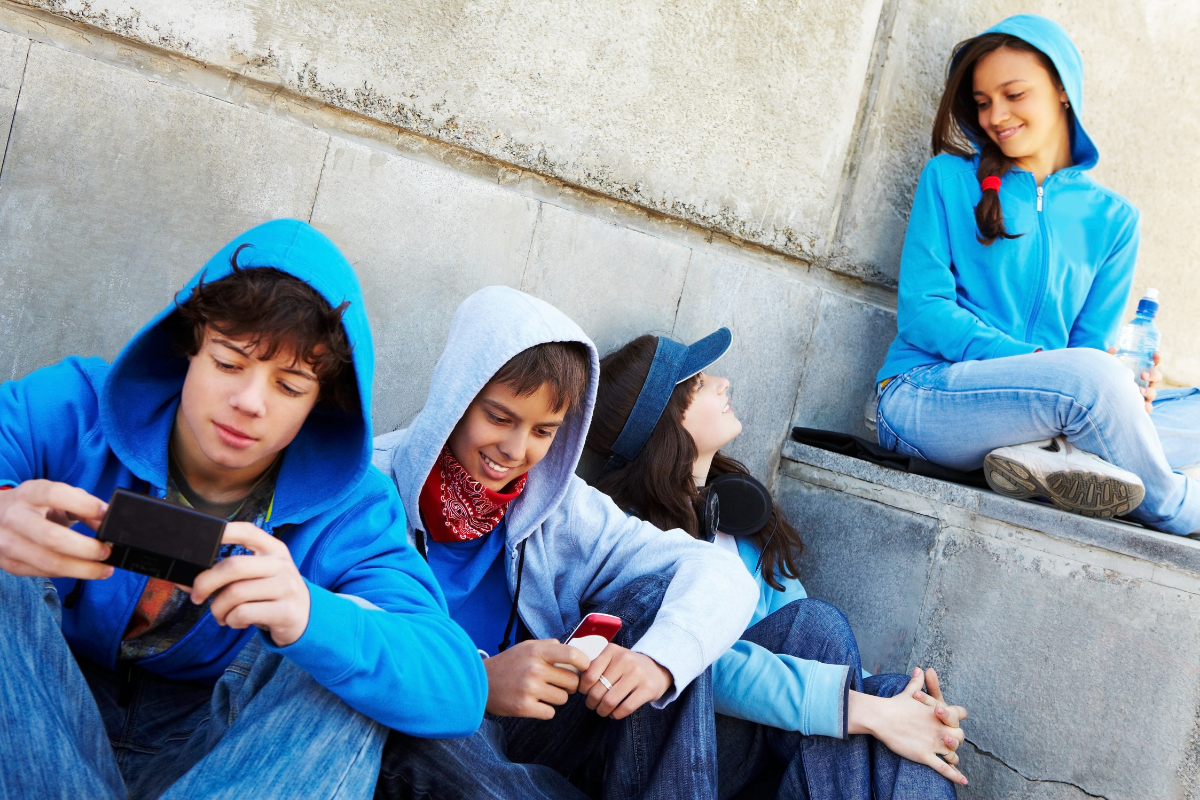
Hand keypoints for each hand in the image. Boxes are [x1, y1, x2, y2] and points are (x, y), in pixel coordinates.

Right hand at [0, 480, 111, 579]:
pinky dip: (68, 573)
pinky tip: (83, 571)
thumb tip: (108, 520)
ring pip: (49, 562)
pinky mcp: (8, 563)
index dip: (84, 505)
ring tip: (104, 569)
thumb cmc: (33, 506)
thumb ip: (83, 504)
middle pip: (53, 538)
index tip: (105, 515)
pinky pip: (43, 573)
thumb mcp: (55, 496)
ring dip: (82, 569)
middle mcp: (14, 517)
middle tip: (107, 551)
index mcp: (28, 493)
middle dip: (87, 549)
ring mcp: (7, 542)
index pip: (55, 495)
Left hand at [189, 522, 309, 646]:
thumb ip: (227, 576)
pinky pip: (244, 613)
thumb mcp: (257, 578)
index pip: (247, 531)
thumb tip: (184, 581)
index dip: (224, 531)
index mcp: (273, 549)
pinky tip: (237, 621)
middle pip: (233, 566)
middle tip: (196, 596)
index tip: (201, 537)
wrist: (305, 617)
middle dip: (205, 583)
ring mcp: (286, 587)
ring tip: (221, 615)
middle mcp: (281, 564)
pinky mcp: (286, 611)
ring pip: (235, 593)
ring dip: (218, 609)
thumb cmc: (270, 595)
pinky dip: (232, 621)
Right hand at [483, 639, 589, 718]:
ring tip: (544, 693)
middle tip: (559, 683)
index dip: (584, 663)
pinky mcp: (524, 707)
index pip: (572, 655)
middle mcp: (534, 669)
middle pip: (572, 681)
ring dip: (557, 698)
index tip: (585, 668)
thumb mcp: (527, 647)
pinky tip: (536, 703)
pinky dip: (546, 710)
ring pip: (563, 698)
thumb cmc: (508, 663)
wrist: (481, 682)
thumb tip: (575, 652)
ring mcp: (529, 689)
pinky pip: (550, 713)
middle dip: (569, 684)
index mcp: (536, 651)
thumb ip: (550, 646)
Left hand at [578, 643, 672, 719]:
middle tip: (592, 704)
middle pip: (598, 690)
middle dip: (591, 702)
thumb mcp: (612, 658)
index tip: (584, 692)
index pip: (588, 675)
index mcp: (611, 650)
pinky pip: (625, 708)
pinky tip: (614, 713)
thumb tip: (575, 683)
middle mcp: (625, 660)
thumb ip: (595, 666)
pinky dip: (616, 715)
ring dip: (602, 710)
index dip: (582, 688)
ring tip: (602, 710)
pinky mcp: (647, 689)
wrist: (657, 668)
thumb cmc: (626, 667)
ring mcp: (637, 674)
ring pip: (610, 701)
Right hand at [847, 668, 967, 785]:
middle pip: (960, 735)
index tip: (950, 719)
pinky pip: (943, 768)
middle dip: (955, 738)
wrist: (881, 716)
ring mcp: (933, 743)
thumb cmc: (895, 705)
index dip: (956, 717)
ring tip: (949, 757)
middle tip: (944, 738)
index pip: (959, 713)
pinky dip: (955, 775)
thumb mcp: (910, 692)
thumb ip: (918, 683)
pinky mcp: (925, 755)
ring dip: (953, 756)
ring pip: (953, 753)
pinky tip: (963, 781)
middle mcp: (940, 728)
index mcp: (939, 711)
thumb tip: (920, 669)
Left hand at [1108, 348, 1161, 412]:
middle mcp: (1146, 383)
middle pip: (1157, 377)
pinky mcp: (1142, 408)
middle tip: (1143, 375)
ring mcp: (1145, 396)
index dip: (1156, 358)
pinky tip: (1139, 405)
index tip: (1155, 353)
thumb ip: (1111, 359)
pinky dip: (1144, 406)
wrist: (1107, 403)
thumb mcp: (1112, 371)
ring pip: (1153, 393)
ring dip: (1147, 391)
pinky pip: (1148, 408)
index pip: (1152, 364)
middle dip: (1153, 375)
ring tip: (1138, 390)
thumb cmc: (1112, 383)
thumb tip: (1112, 348)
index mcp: (1141, 373)